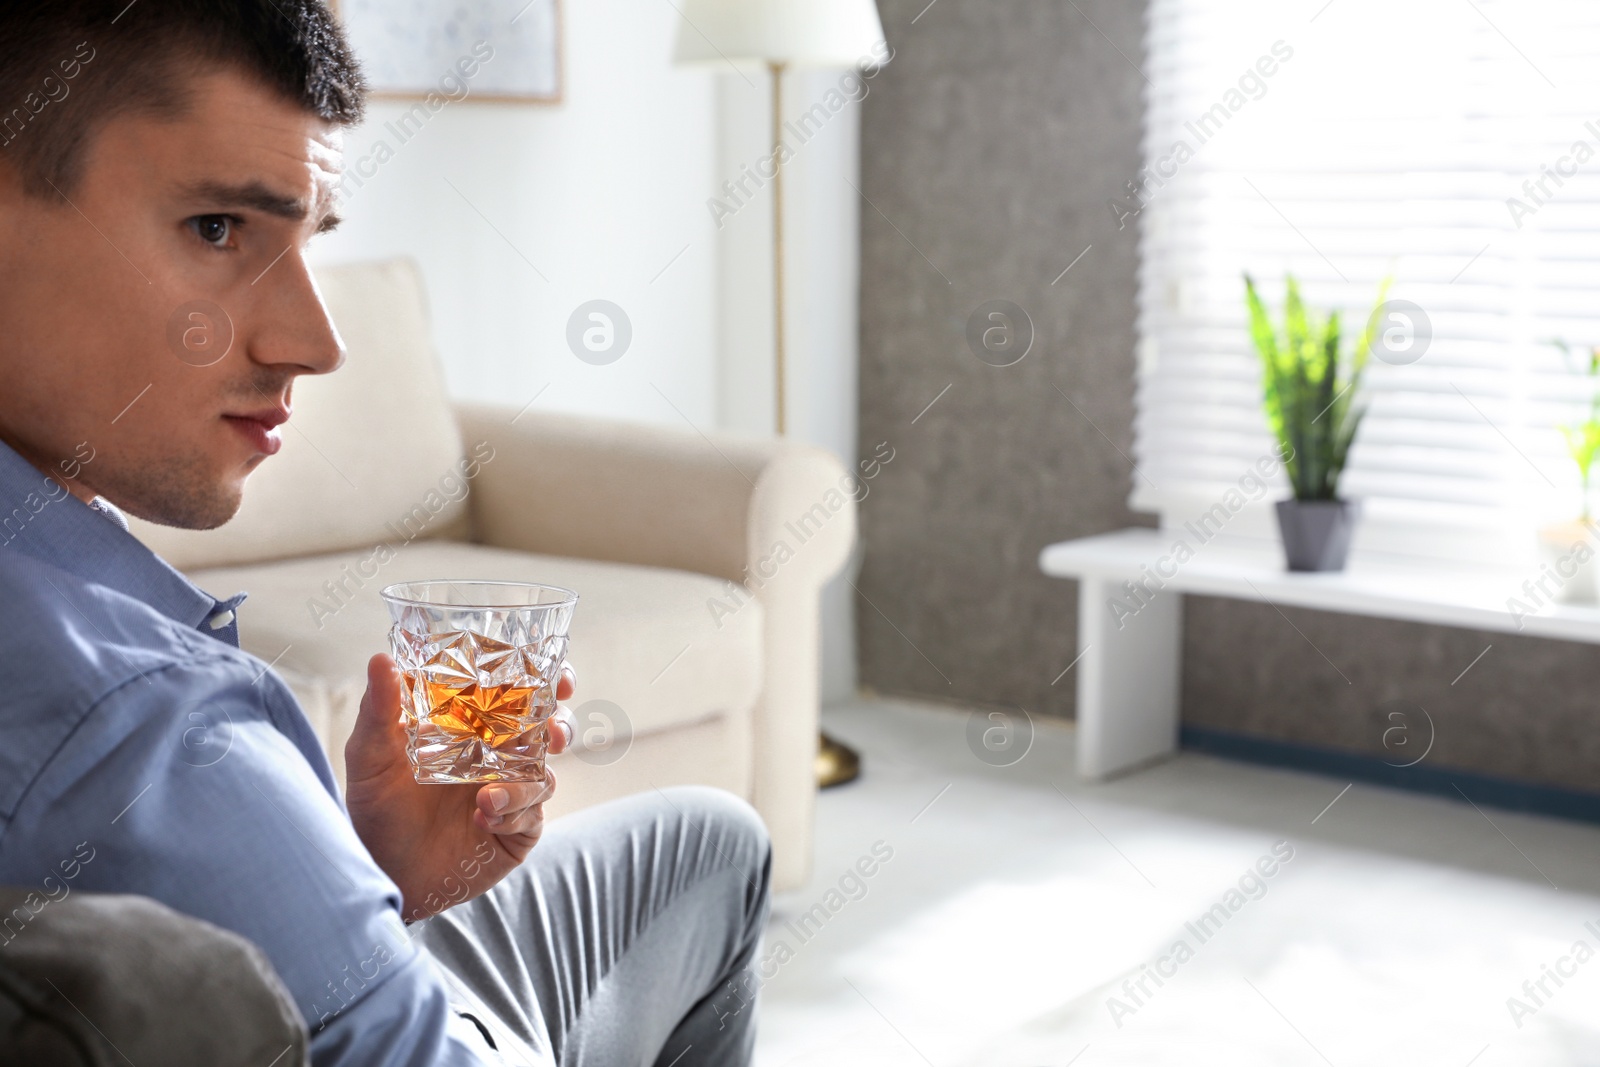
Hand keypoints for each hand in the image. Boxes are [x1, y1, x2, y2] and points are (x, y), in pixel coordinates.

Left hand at [344, 653, 576, 922]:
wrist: (384, 874)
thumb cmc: (376, 810)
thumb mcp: (370, 756)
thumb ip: (379, 710)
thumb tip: (381, 658)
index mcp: (472, 725)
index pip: (515, 691)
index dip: (540, 677)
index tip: (552, 672)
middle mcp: (498, 754)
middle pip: (548, 727)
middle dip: (561, 723)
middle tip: (553, 731)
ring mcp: (511, 791)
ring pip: (545, 773)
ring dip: (528, 780)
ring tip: (489, 794)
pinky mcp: (518, 828)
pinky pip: (532, 813)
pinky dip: (512, 812)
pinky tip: (482, 816)